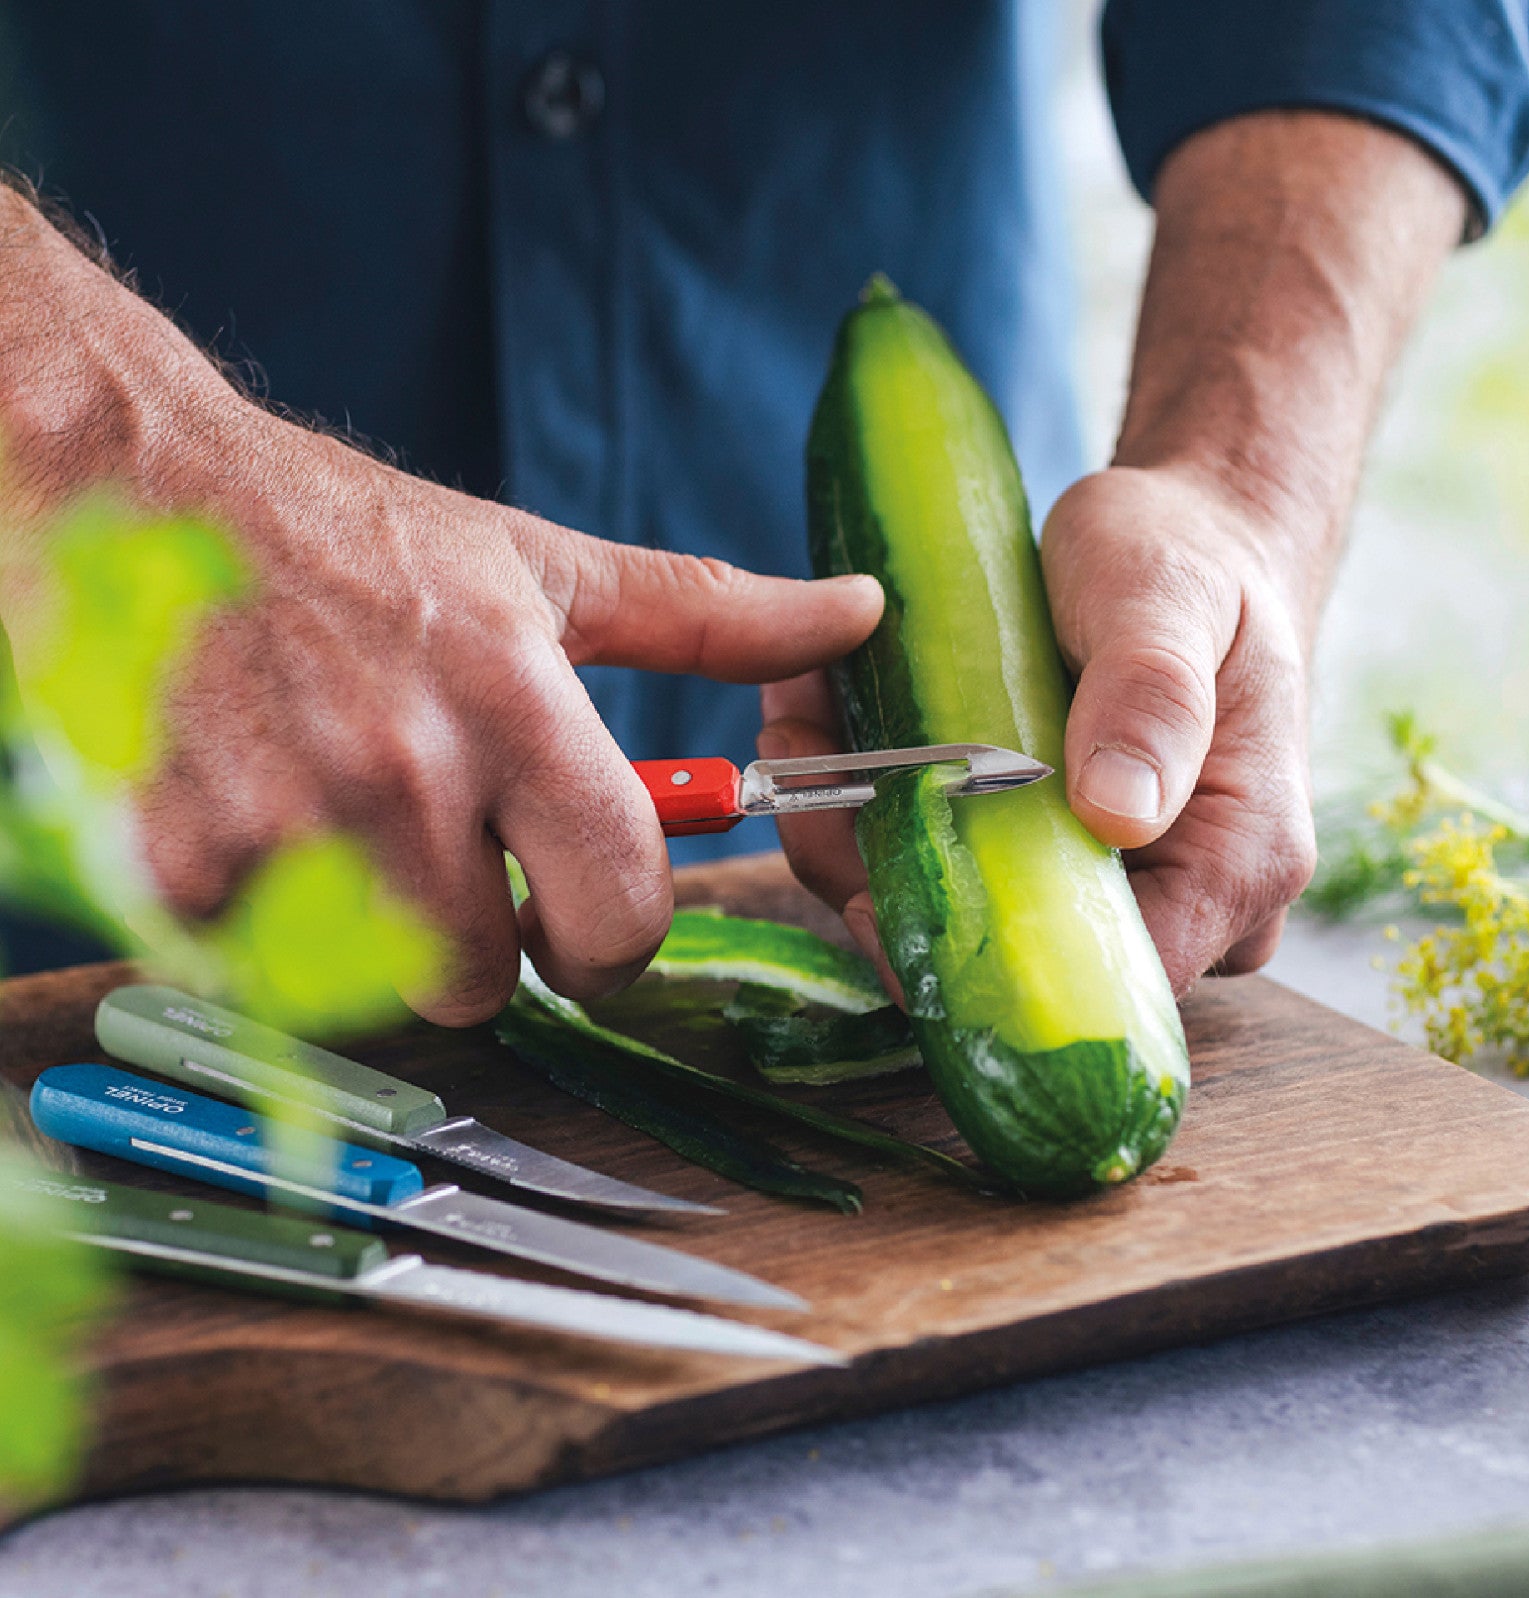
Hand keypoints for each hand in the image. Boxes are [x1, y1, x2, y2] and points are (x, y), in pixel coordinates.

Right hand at [125, 404, 881, 1023]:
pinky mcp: (178, 863)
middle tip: (449, 861)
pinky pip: (262, 975)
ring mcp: (285, 827)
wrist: (144, 491)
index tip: (585, 916)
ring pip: (382, 991)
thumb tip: (855, 610)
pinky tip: (265, 835)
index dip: (616, 937)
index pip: (625, 911)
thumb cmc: (359, 537)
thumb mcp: (544, 570)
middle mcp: (406, 774)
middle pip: (495, 983)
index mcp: (519, 706)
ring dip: (379, 940)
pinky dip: (268, 931)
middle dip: (486, 943)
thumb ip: (710, 618)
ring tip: (353, 836)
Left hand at [763, 465, 1315, 999]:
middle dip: (899, 881)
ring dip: (871, 841)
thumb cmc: (1189, 559)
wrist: (1192, 539)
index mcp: (1239, 860)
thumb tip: (1117, 816)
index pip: (1114, 982)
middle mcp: (1190, 903)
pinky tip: (834, 733)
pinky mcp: (1063, 862)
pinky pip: (966, 871)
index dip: (989, 964)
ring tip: (806, 728)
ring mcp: (1123, 888)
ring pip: (977, 920)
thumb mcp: (1166, 598)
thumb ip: (1151, 696)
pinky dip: (889, 815)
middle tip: (810, 772)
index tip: (875, 887)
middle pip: (1023, 959)